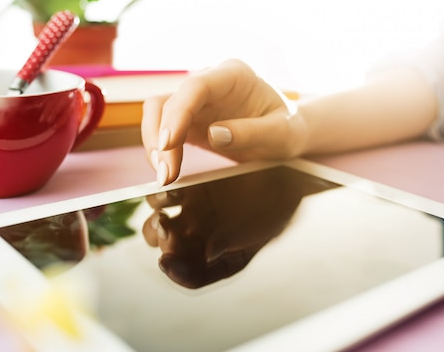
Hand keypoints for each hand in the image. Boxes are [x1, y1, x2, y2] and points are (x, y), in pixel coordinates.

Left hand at [140, 167, 320, 288]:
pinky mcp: (190, 188)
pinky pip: (164, 198)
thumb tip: (210, 252)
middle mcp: (207, 239)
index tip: (167, 263)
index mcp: (226, 257)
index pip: (197, 275)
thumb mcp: (271, 222)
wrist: (287, 167)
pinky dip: (159, 198)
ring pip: (163, 228)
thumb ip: (240, 238)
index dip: (179, 274)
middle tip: (167, 231)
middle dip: (165, 246)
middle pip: (174, 253)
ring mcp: (196, 214)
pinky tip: (164, 193)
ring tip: (163, 215)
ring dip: (156, 225)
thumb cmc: (283, 200)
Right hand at [141, 59, 306, 185]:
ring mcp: (197, 101)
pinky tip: (167, 170)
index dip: (178, 112)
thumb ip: (252, 132)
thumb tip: (214, 134)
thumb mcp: (281, 133)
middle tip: (166, 173)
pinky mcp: (190, 120)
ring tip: (165, 175)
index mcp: (234, 75)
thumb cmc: (288, 128)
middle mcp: (210, 83)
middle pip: (170, 101)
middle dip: (162, 137)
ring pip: (159, 113)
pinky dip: (161, 150)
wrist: (287, 134)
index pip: (196, 86)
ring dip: (155, 144)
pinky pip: (164, 129)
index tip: (169, 141)